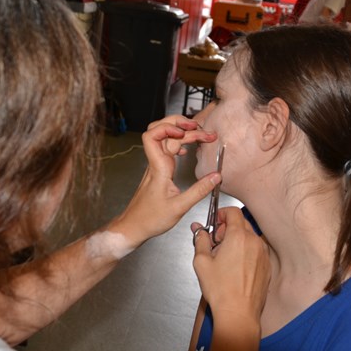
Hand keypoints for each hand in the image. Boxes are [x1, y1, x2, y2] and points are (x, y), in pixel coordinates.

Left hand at [111, 115, 219, 248]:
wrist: (134, 226)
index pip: (152, 135)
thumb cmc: (150, 218)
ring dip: (183, 133)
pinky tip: (187, 149)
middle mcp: (156, 162)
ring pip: (167, 139)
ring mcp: (157, 165)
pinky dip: (179, 144)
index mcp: (158, 167)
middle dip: (181, 124)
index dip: (167, 127)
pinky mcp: (159, 170)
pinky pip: (168, 149)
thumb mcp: (179, 207)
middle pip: (162, 131)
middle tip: (200, 128)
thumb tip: (216, 176)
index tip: (184, 131)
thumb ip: (199, 191)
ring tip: (200, 135)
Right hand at [191, 208, 270, 321]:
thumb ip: (200, 240)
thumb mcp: (202, 262)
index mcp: (239, 237)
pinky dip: (246, 252)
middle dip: (227, 228)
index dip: (221, 214)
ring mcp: (263, 254)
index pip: (233, 211)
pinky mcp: (266, 266)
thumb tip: (199, 230)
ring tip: (224, 258)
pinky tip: (235, 268)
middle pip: (241, 223)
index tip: (215, 222)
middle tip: (216, 242)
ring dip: (237, 240)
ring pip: (249, 237)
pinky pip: (256, 251)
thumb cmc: (221, 291)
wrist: (238, 313)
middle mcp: (254, 243)